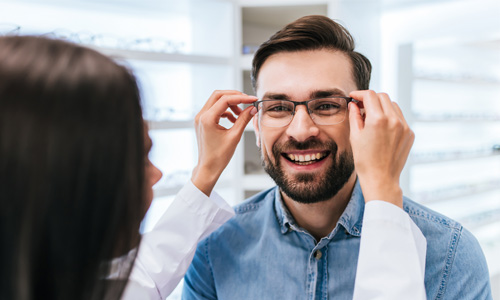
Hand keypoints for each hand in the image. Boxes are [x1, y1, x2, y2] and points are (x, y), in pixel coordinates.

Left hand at [191, 90, 257, 195]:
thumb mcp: (235, 136)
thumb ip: (244, 120)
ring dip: (230, 104)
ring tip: (241, 114)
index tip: (253, 99)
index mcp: (207, 119)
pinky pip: (214, 109)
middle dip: (234, 96)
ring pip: (216, 101)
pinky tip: (234, 120)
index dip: (241, 98)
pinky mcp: (202, 122)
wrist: (208, 168)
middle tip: (247, 101)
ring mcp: (200, 118)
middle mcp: (201, 116)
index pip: (225, 100)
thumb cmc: (219, 156)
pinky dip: (225, 111)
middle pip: (218, 95)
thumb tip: (253, 108)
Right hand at [348, 90, 413, 207]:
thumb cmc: (364, 160)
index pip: (370, 95)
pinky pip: (399, 117)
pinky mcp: (409, 133)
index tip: (354, 97)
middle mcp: (394, 120)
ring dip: (381, 106)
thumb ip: (354, 116)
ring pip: (393, 105)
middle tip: (361, 106)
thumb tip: (353, 104)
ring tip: (372, 118)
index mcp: (378, 119)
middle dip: (370, 98)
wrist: (381, 178)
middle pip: (382, 97)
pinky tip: (382, 128)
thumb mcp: (355, 136)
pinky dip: (390, 117)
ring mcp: (404, 126)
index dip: (359, 94)